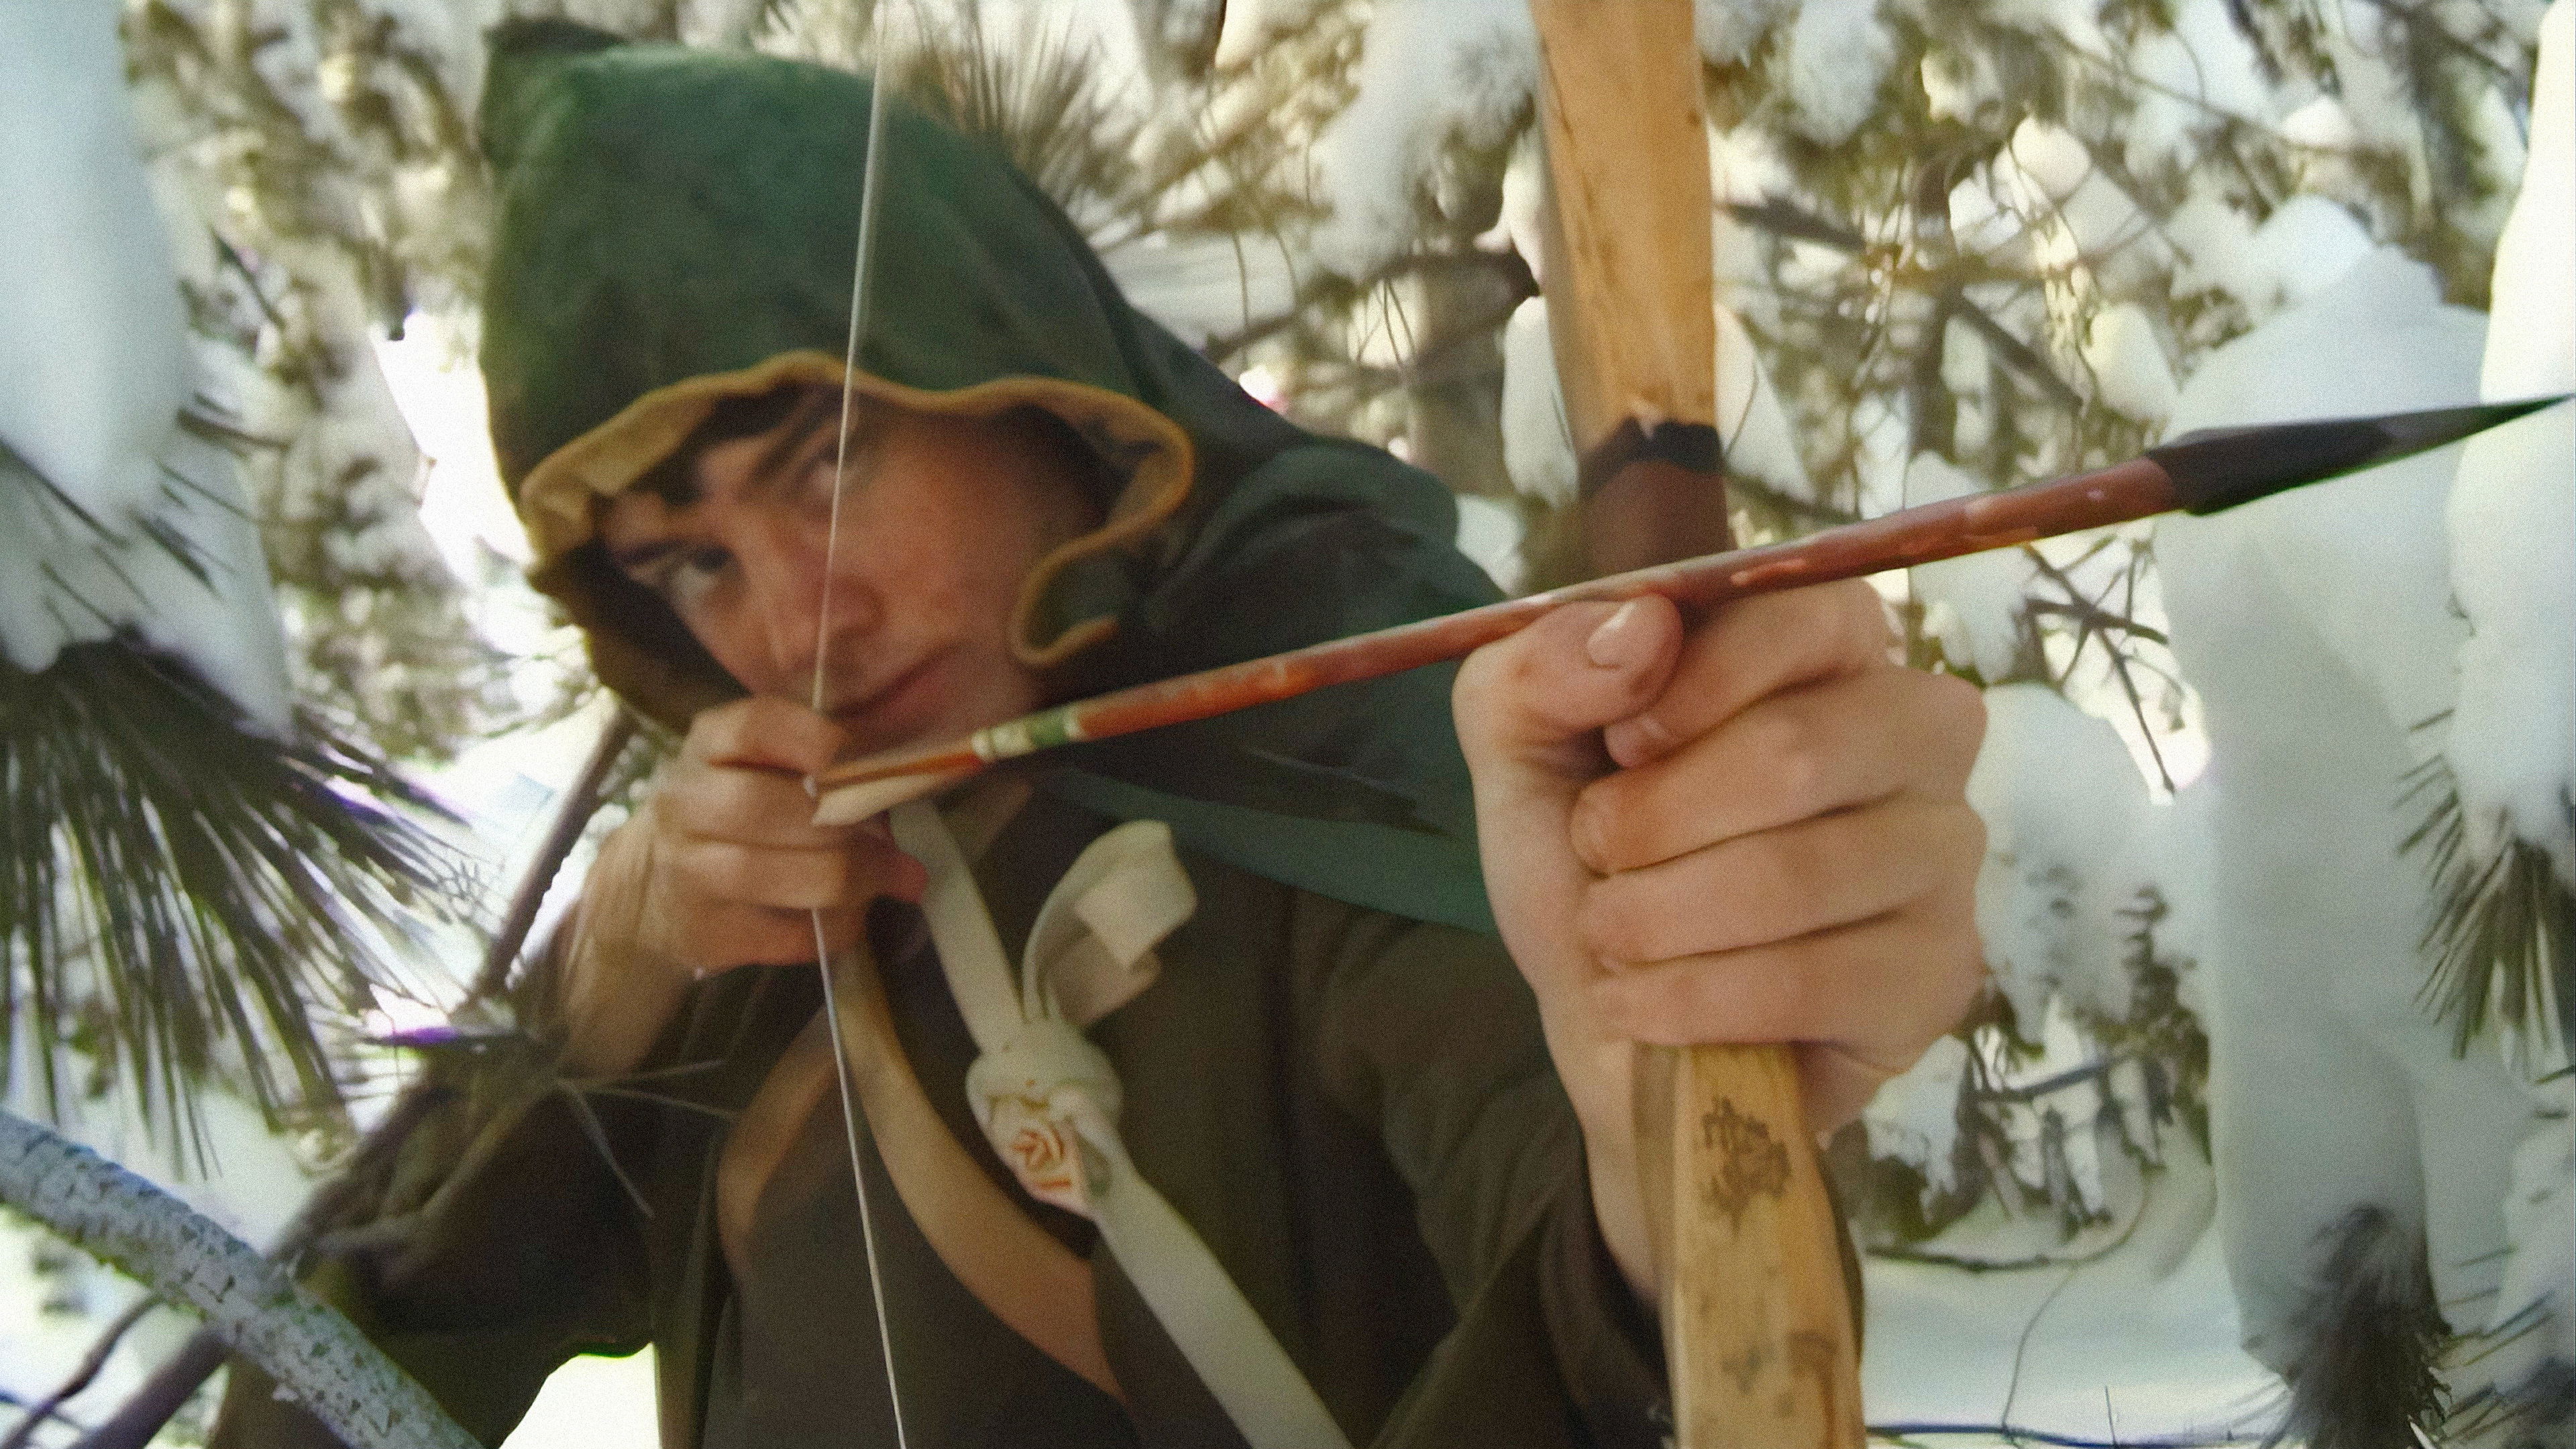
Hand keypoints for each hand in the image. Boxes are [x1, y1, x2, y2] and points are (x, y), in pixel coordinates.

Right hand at [559, 697, 926, 1075]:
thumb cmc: (730, 814)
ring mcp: (692, 871)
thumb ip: (818, 765)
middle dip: (848, 826)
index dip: (818, 740)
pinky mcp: (709, 933)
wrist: (649, 888)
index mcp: (709, 745)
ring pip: (788, 875)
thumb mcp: (756, 767)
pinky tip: (851, 914)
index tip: (864, 759)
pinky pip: (794, 935)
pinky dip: (839, 927)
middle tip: (892, 841)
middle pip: (775, 807)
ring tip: (893, 878)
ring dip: (857, 880)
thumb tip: (899, 783)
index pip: (757, 725)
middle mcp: (689, 802)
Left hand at [1453, 582, 1985, 1291]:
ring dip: (1657, 916)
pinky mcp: (1936, 975)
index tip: (1619, 743)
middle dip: (1652, 819)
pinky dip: (1691, 998)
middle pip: (1801, 751)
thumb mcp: (1522, 746)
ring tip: (1610, 933)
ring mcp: (1942, 858)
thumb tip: (1642, 624)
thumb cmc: (1589, 860)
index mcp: (1832, 651)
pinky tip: (1643, 1002)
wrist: (1609, 1015)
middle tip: (1596, 852)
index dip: (1695, 681)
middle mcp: (1919, 737)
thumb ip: (1542, 666)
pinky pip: (1814, 982)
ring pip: (1798, 874)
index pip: (1811, 616)